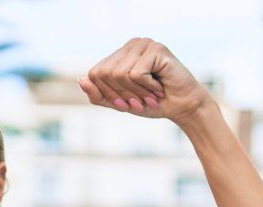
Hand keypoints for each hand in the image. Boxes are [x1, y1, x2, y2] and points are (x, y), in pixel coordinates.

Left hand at [77, 37, 212, 125]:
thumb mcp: (120, 103)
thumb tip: (81, 80)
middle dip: (121, 94)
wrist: (182, 106)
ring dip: (136, 93)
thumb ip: (98, 95)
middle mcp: (130, 45)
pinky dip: (146, 88)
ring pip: (120, 74)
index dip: (106, 93)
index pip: (95, 73)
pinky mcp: (156, 49)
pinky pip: (136, 74)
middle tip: (139, 101)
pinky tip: (159, 88)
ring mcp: (143, 44)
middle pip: (105, 73)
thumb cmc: (152, 103)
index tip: (124, 103)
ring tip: (150, 96)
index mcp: (119, 55)